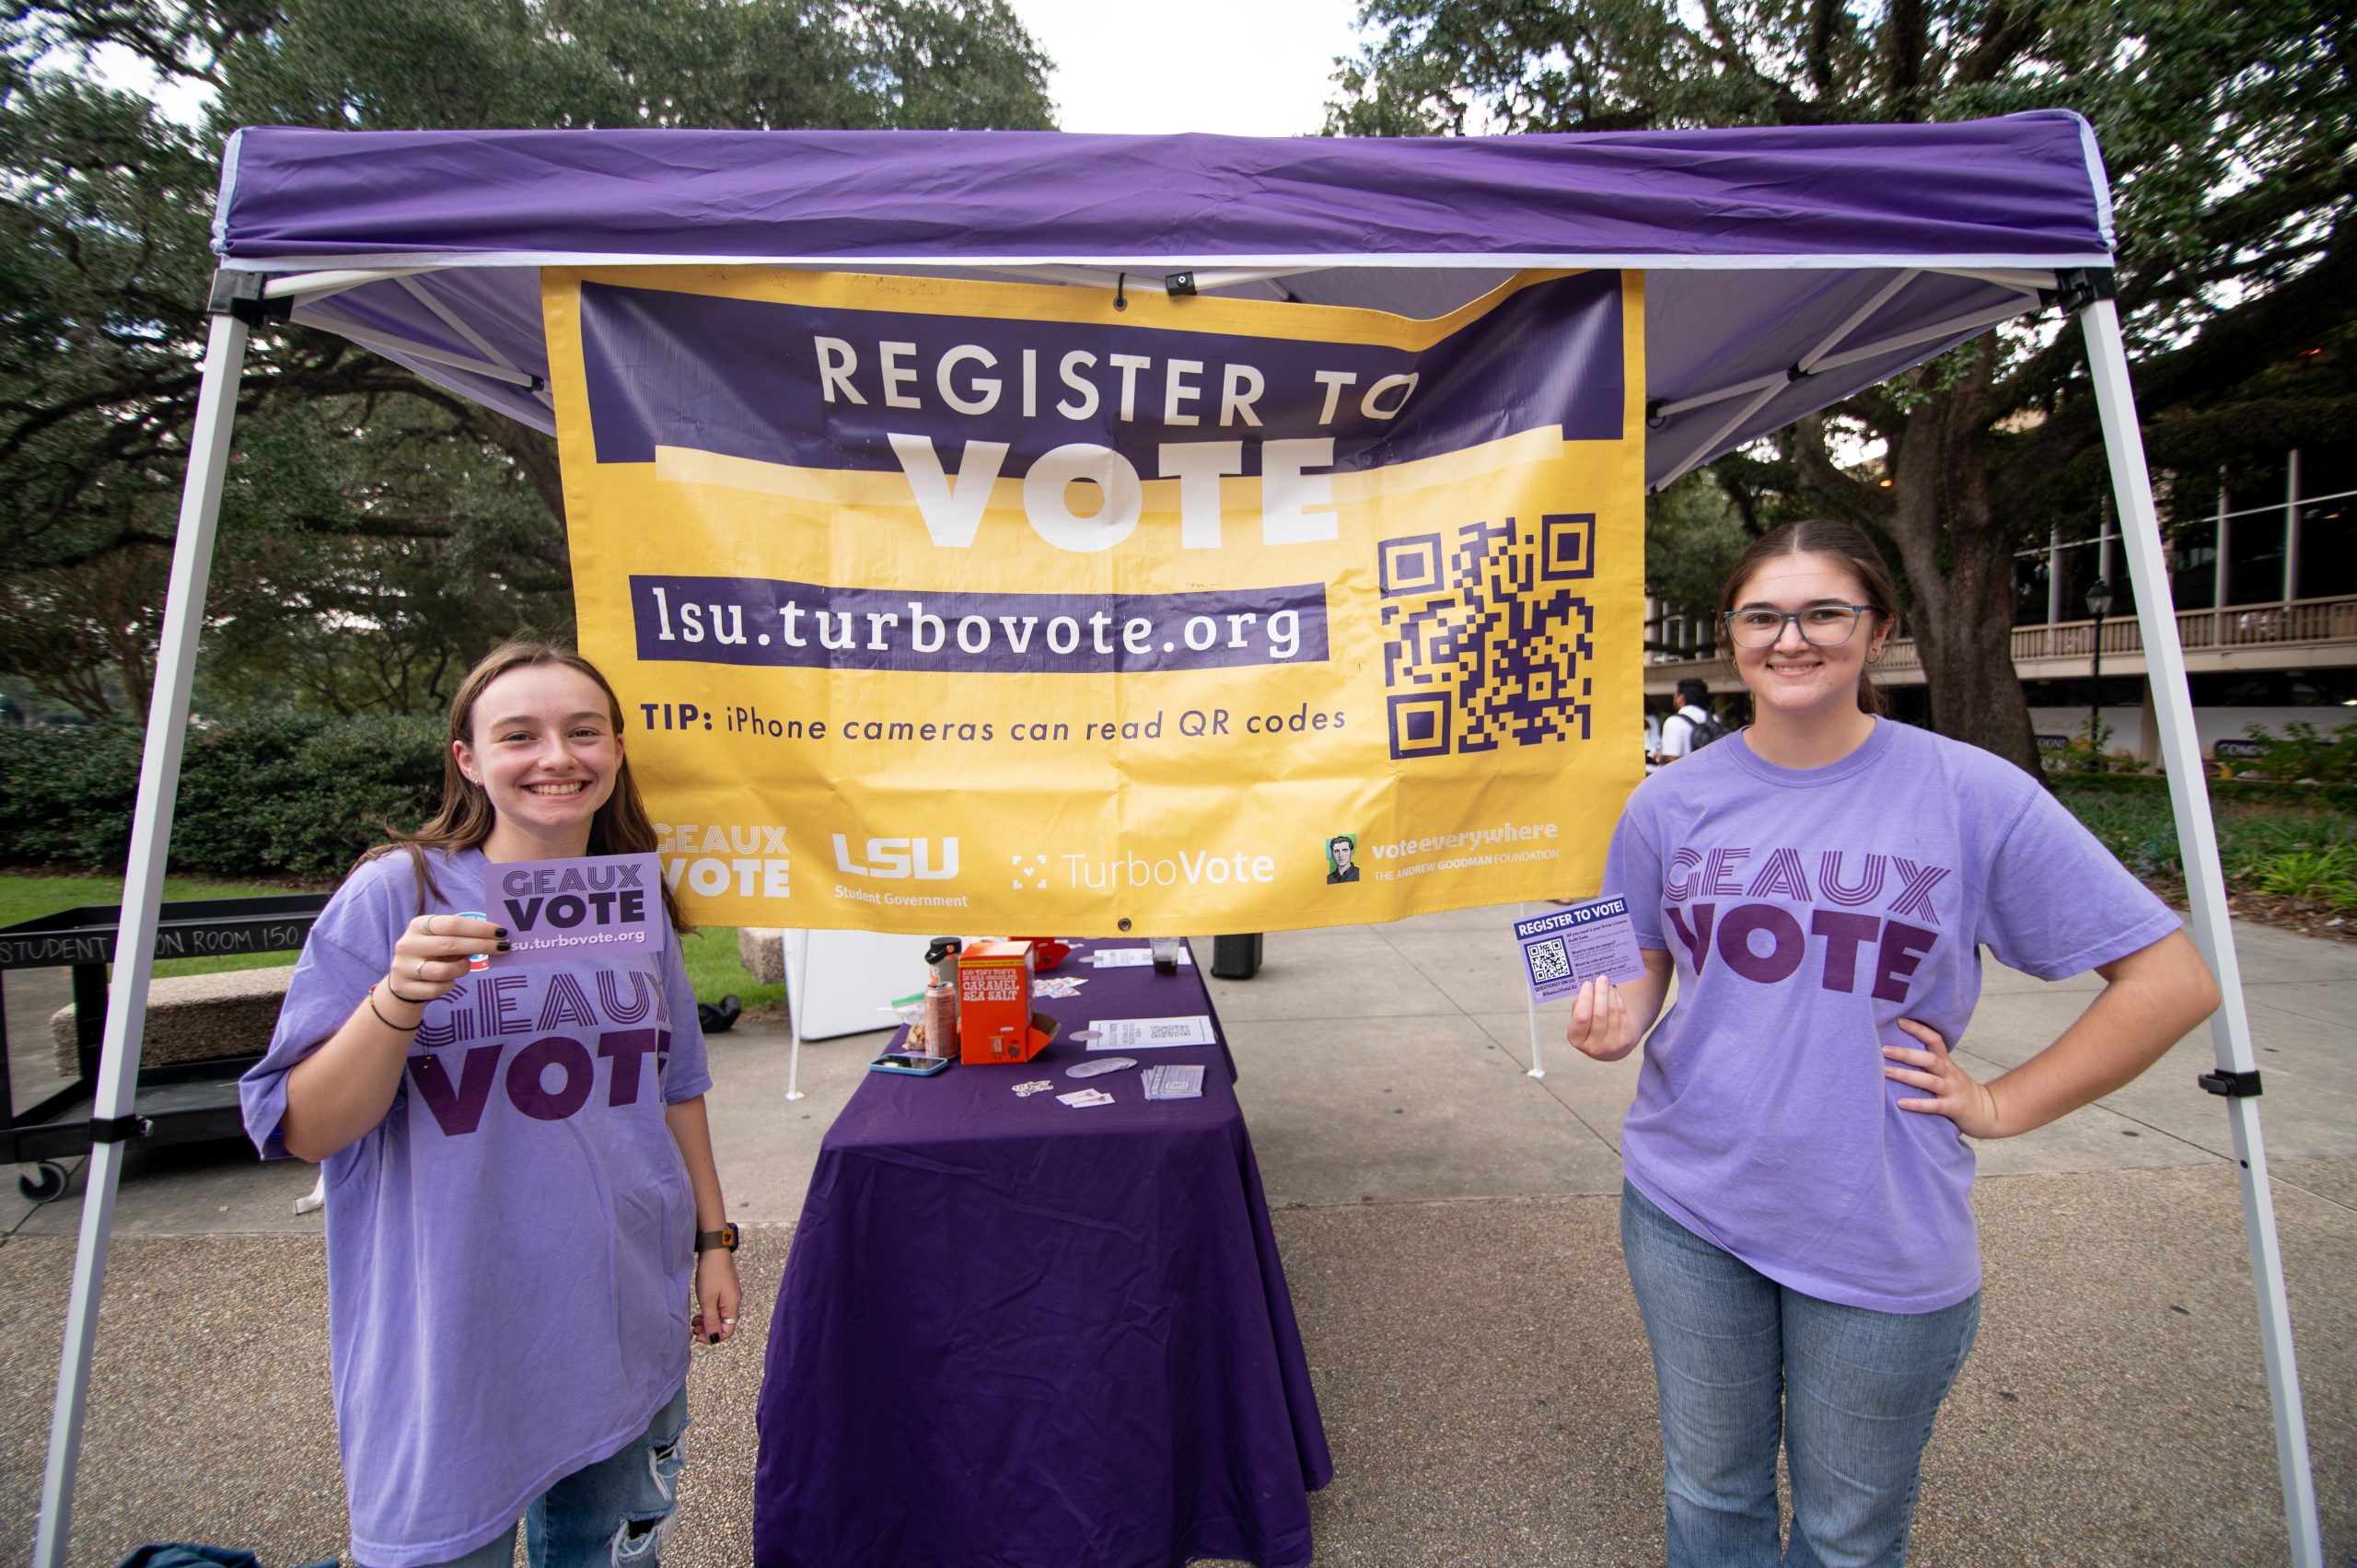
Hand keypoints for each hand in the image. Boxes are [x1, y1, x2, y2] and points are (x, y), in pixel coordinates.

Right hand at [384, 913, 504, 1002]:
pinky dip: (449, 986)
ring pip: (443, 971)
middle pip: (450, 944)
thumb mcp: (442, 940)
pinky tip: (449, 981)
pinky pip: (436, 989)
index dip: (479, 928)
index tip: (501, 932)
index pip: (452, 924)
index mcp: (418, 925)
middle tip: (503, 947)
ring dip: (462, 969)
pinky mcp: (404, 987)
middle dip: (481, 945)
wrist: (402, 981)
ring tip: (465, 966)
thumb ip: (463, 936)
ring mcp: (403, 966)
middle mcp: (408, 944)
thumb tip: (497, 936)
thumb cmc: (432, 955)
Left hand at [691, 1247, 741, 1345]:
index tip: (698, 1337)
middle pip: (724, 1324)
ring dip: (707, 1322)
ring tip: (694, 1322)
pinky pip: (719, 1307)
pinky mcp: (725, 1289)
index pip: (728, 1331)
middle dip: (709, 1330)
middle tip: (693, 1331)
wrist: (714, 1250)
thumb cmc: (711, 1274)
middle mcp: (734, 1302)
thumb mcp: (707, 1300)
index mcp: (732, 1306)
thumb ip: (711, 1320)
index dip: (713, 1338)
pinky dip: (709, 1312)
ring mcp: (730, 1295)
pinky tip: (700, 1312)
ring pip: (720, 1316)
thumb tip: (714, 1338)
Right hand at [1565, 976, 1636, 1061]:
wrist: (1608, 1044)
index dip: (1585, 999)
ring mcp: (1612, 1045)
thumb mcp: (1579, 1020)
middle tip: (1601, 978)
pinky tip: (1614, 991)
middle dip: (1600, 993)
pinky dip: (1618, 1000)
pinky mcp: (1626, 1040)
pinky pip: (1622, 1014)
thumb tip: (1588, 987)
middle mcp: (1594, 1046)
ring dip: (1610, 994)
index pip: (1581, 1018)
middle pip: (1599, 1014)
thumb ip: (1580, 1006)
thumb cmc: (1589, 1026)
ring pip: (1612, 1012)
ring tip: (1608, 983)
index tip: (1587, 983)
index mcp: (1577, 1039)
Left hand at [1884, 1018, 2002, 1136]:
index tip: (1899, 1021)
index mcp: (1946, 1063)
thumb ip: (1928, 1063)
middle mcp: (1949, 1074)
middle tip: (1883, 1049)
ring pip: (1929, 1080)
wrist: (1988, 1112)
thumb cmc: (1958, 1091)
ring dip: (1906, 1076)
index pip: (1935, 1040)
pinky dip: (1917, 1104)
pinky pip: (1934, 1105)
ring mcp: (1952, 1090)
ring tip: (1886, 1072)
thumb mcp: (1947, 1072)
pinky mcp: (1954, 1108)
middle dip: (1906, 1053)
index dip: (1919, 1029)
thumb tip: (1896, 1050)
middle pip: (1929, 1059)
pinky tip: (1900, 1103)